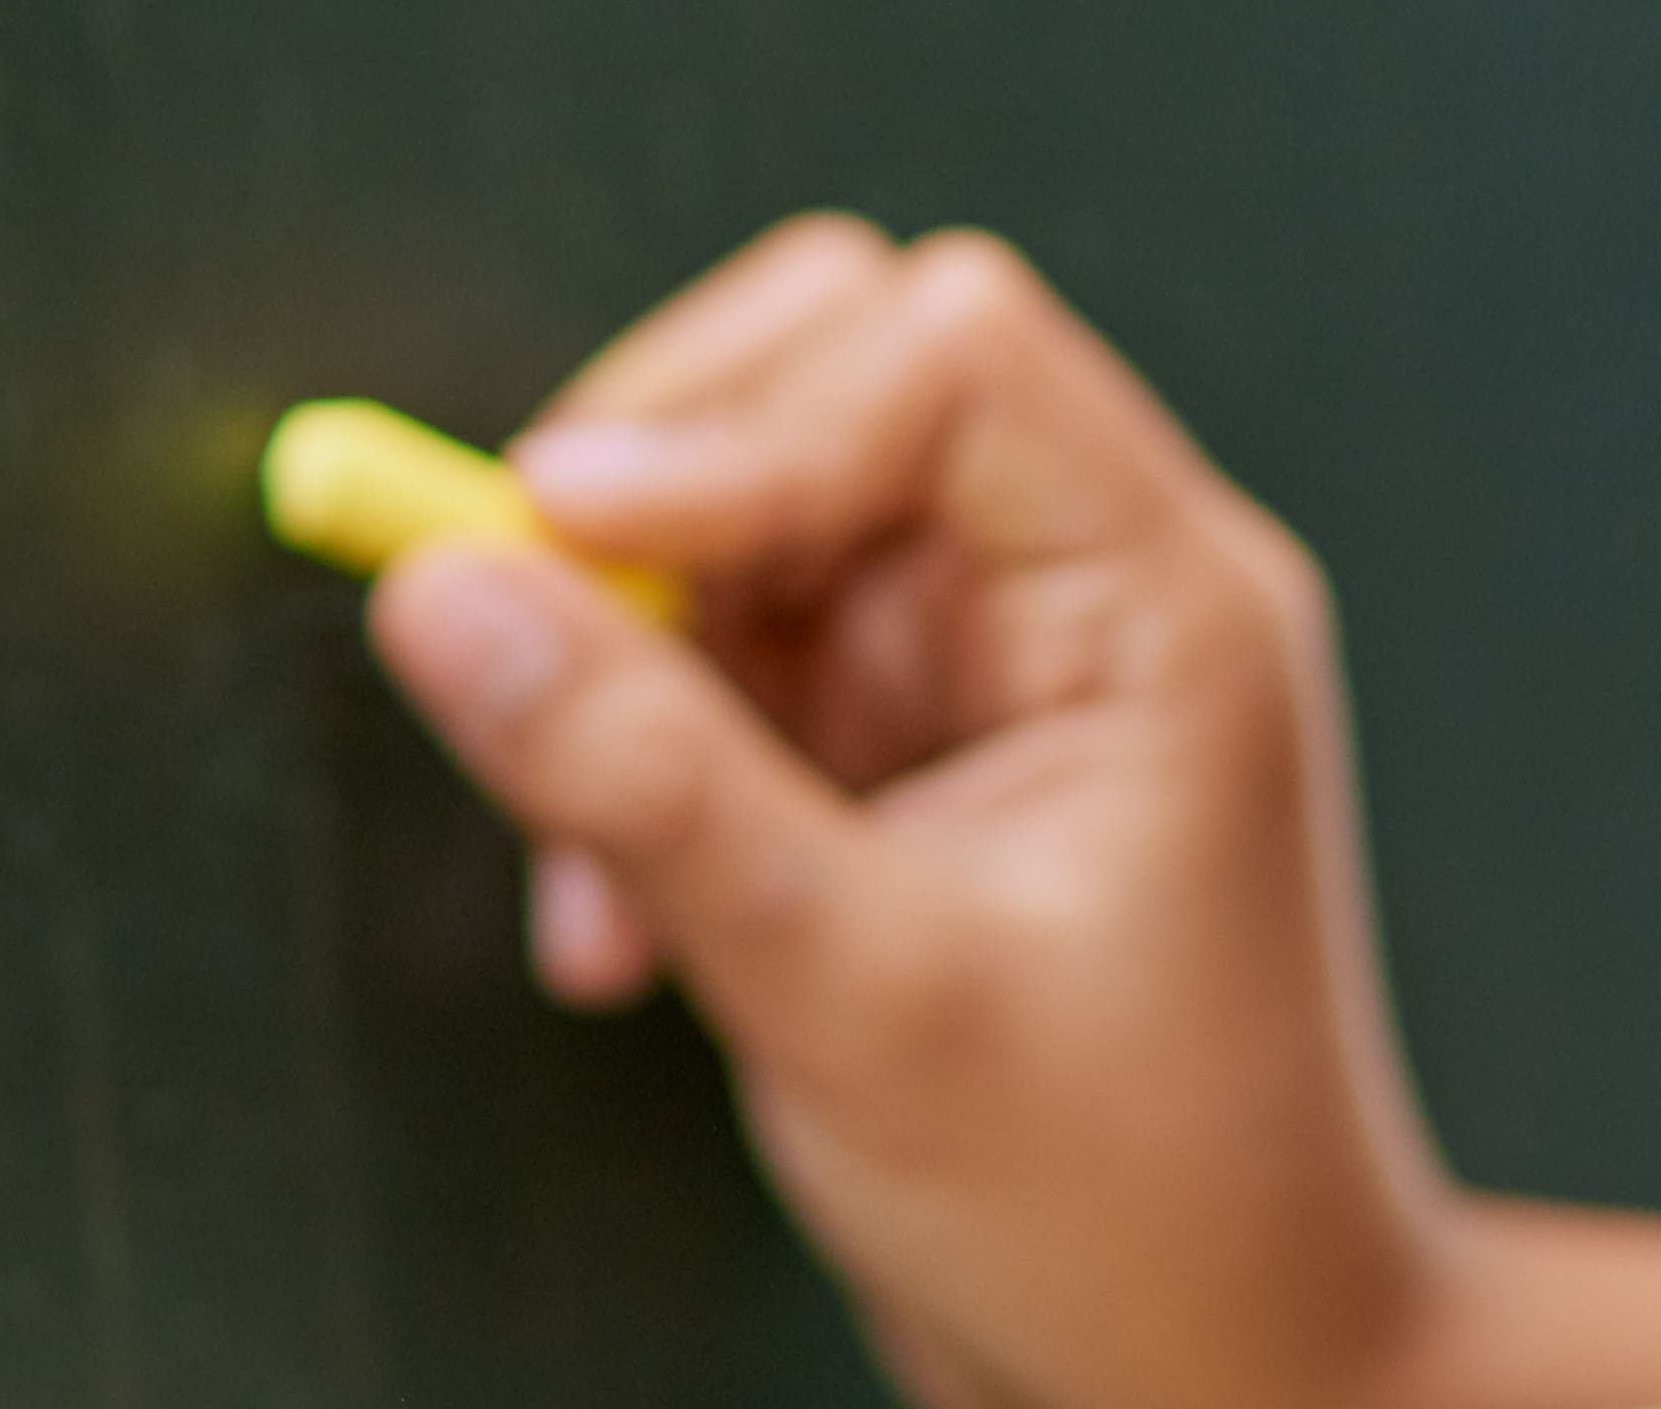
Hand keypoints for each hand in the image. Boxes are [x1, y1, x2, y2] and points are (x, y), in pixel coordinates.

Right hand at [363, 217, 1469, 1408]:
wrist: (1216, 1379)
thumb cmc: (1120, 1206)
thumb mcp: (859, 993)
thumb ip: (647, 780)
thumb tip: (444, 588)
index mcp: (1165, 596)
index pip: (947, 354)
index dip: (738, 417)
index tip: (551, 530)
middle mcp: (1097, 586)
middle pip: (844, 371)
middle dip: (661, 502)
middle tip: (531, 650)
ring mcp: (1007, 660)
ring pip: (760, 517)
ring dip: (630, 661)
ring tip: (603, 896)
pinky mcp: (922, 746)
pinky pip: (742, 656)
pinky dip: (646, 758)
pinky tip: (630, 930)